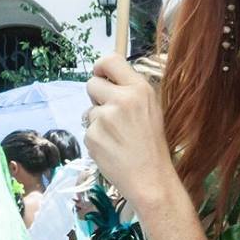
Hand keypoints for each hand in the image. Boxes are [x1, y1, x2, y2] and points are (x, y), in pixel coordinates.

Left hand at [84, 55, 173, 208]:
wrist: (151, 179)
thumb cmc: (153, 144)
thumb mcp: (151, 108)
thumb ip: (130, 90)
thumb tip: (106, 76)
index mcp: (139, 89)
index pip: (109, 60)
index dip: (101, 68)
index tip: (102, 77)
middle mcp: (122, 100)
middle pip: (91, 84)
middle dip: (97, 97)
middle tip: (112, 114)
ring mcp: (105, 118)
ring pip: (89, 111)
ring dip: (97, 121)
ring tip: (117, 137)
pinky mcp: (92, 136)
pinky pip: (87, 130)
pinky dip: (96, 139)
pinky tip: (112, 149)